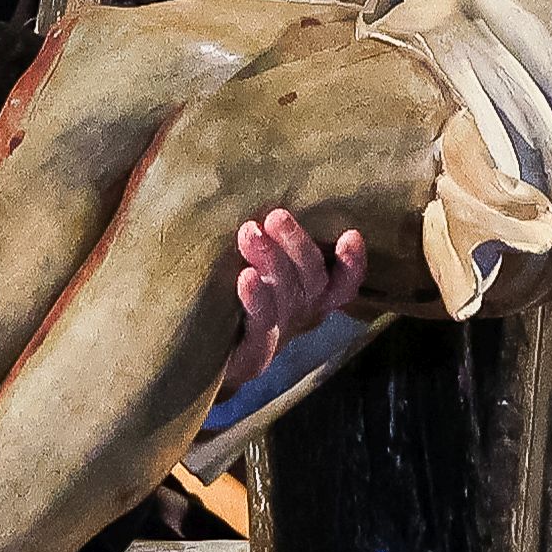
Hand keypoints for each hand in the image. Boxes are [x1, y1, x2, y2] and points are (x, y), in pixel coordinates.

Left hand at [220, 209, 366, 397]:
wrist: (200, 358)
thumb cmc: (226, 296)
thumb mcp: (253, 263)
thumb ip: (263, 236)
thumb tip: (261, 193)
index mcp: (310, 295)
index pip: (344, 281)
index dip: (352, 262)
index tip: (351, 234)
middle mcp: (302, 314)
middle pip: (313, 279)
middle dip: (298, 244)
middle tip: (276, 215)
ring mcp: (280, 334)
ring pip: (288, 296)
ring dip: (272, 261)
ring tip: (249, 232)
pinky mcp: (255, 353)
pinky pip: (263, 323)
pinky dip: (257, 298)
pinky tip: (246, 276)